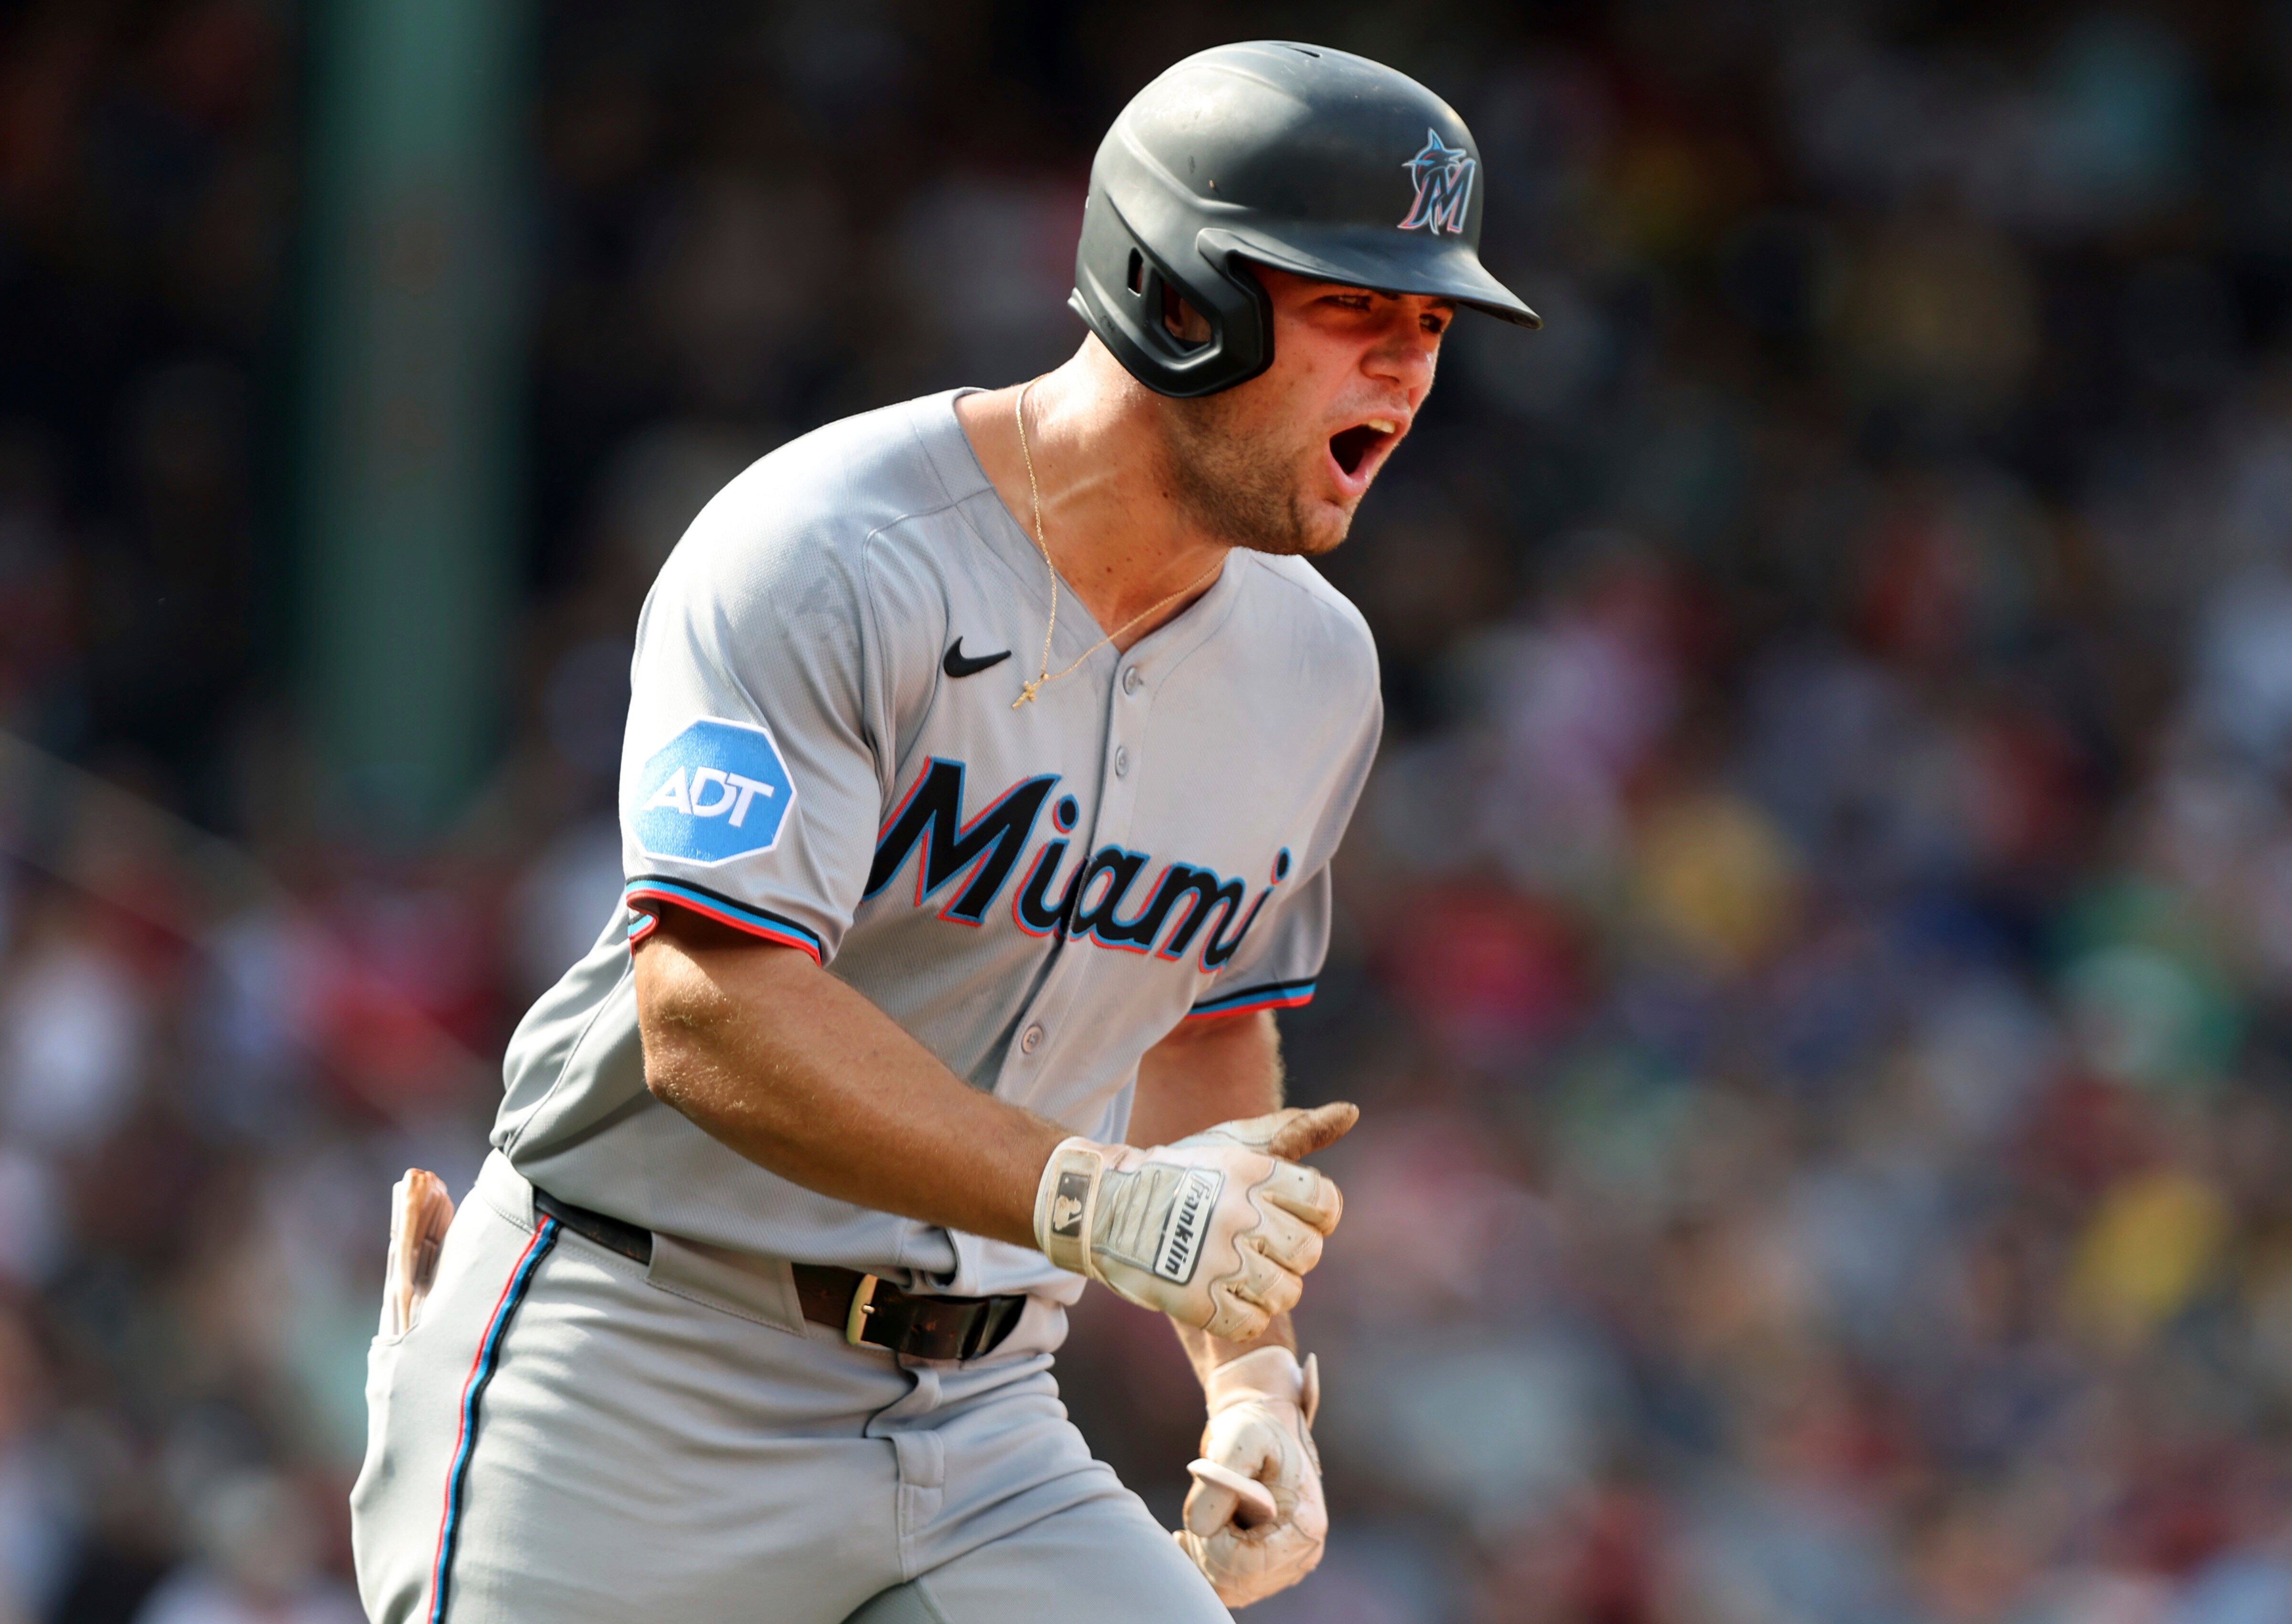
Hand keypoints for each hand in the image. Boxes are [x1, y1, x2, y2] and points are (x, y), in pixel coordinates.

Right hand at [1032, 1103, 1354, 1340]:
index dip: (1316, 1216)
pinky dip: (1243, 1317)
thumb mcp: (1234, 1142)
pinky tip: (1222, 1296)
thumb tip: (1352, 1112)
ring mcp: (1217, 1260)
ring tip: (1240, 1272)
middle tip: (1257, 1245)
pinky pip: (1252, 1324)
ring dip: (1269, 1288)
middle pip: (1308, 1253)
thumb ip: (1296, 1129)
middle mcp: (1239, 1214)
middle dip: (1290, 1253)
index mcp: (1252, 1172)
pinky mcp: (1196, 1301)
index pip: (1325, 1204)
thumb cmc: (1182, 1172)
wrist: (1105, 1206)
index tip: (1291, 1216)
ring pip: (1286, 1293)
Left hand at [1175, 1345, 1326, 1606]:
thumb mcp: (1238, 1441)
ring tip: (1200, 1519)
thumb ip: (1218, 1483)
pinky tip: (1195, 1538)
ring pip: (1231, 1589)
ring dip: (1204, 1557)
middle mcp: (1304, 1553)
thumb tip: (1199, 1529)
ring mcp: (1289, 1565)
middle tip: (1199, 1511)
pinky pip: (1231, 1588)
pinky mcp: (1271, 1568)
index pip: (1248, 1563)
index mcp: (1305, 1524)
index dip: (1213, 1544)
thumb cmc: (1255, 1430)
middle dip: (1206, 1550)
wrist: (1265, 1429)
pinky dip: (1206, 1567)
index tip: (1201, 1514)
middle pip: (1238, 1581)